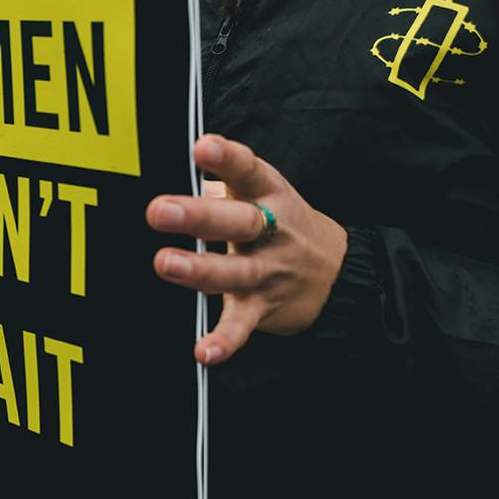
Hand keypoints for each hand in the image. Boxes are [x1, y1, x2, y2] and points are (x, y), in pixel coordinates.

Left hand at [146, 134, 347, 366]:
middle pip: (238, 221)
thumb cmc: (280, 223)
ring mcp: (268, 271)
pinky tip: (204, 352)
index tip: (202, 146)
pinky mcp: (263, 308)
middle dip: (199, 216)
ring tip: (165, 264)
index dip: (226, 158)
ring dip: (199, 270)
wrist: (339, 272)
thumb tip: (172, 171)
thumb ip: (217, 184)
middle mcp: (270, 230)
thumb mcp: (259, 192)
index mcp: (267, 193)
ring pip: (233, 272)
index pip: (247, 169)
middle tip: (159, 210)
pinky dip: (225, 341)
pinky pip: (242, 325)